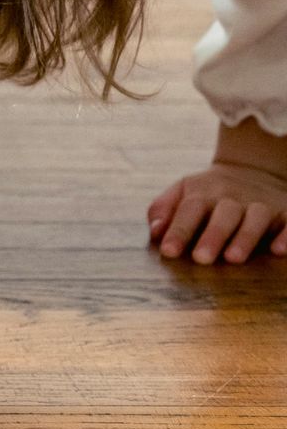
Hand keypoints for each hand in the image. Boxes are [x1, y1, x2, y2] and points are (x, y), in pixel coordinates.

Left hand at [148, 162, 286, 263]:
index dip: (178, 230)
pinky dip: (286, 236)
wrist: (251, 169)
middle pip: (223, 215)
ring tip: (233, 259)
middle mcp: (233, 198)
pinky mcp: (286, 213)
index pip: (189, 210)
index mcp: (203, 193)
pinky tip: (278, 251)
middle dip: (212, 236)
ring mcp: (261, 204)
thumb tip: (155, 231)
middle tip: (201, 258)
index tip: (168, 251)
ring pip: (256, 217)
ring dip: (246, 237)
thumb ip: (163, 209)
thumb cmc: (207, 192)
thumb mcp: (181, 192)